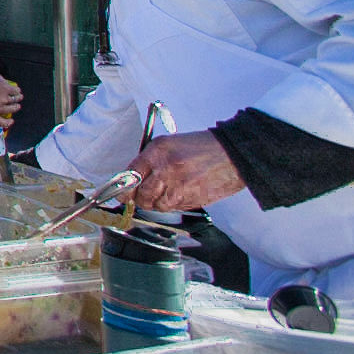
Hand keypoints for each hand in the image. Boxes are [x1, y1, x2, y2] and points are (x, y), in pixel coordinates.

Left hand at [0, 65, 23, 127]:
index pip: (2, 123)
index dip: (8, 123)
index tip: (11, 120)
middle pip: (12, 110)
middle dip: (15, 107)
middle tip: (16, 105)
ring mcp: (3, 99)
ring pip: (16, 100)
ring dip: (18, 98)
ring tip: (18, 96)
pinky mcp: (6, 89)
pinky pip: (16, 91)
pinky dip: (17, 90)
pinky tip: (16, 90)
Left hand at [128, 130, 244, 210]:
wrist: (233, 154)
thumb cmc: (202, 148)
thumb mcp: (170, 144)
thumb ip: (150, 160)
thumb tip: (133, 180)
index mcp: (157, 151)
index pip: (130, 174)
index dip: (123, 188)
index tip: (121, 194)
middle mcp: (165, 168)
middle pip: (142, 195)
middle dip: (140, 199)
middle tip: (144, 197)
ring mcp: (179, 185)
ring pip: (157, 205)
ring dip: (158, 203)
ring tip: (167, 193)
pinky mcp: (193, 198)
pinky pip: (174, 208)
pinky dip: (173, 205)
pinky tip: (181, 194)